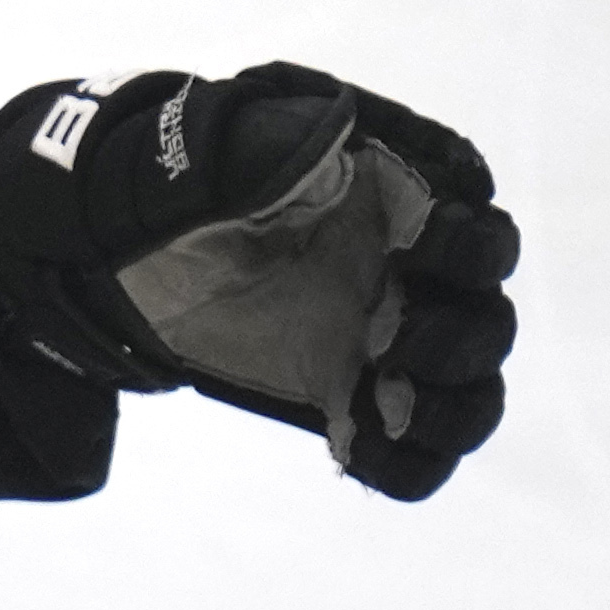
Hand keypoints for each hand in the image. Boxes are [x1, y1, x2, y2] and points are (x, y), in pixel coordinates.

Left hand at [0, 63, 517, 500]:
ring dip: (453, 411)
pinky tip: (361, 454)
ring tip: (391, 405)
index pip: (475, 223)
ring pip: (469, 390)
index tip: (412, 253)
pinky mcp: (347, 395)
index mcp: (399, 201)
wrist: (122, 251)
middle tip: (396, 345)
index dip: (465, 244)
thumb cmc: (180, 184)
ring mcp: (382, 338)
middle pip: (487, 318)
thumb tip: (325, 147)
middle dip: (462, 337)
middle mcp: (407, 272)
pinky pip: (412, 449)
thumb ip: (267, 145)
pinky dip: (406, 464)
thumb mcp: (213, 151)